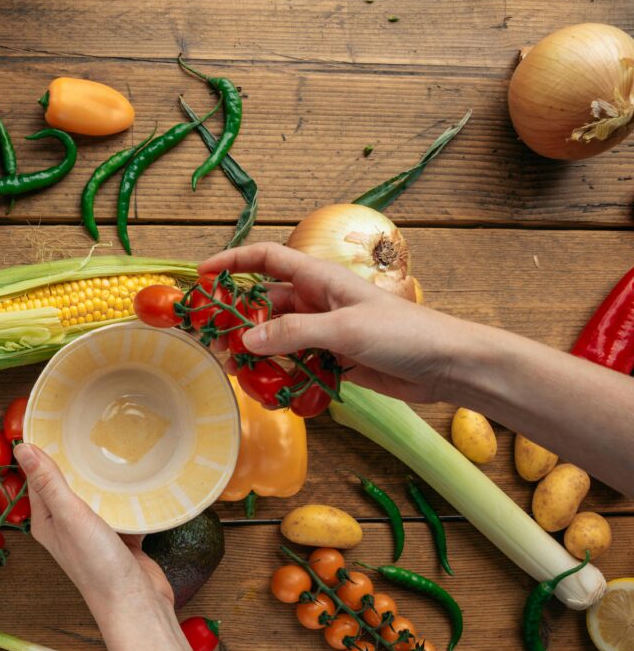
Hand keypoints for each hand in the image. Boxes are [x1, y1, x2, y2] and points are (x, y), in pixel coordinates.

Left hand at [14, 442, 173, 610]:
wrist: (136, 605)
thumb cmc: (98, 566)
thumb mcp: (70, 516)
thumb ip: (49, 482)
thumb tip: (22, 448)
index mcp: (47, 521)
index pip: (39, 477)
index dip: (43, 451)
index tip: (52, 422)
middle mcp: (67, 527)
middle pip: (69, 484)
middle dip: (77, 459)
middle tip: (87, 426)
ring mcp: (95, 534)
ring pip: (97, 496)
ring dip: (104, 478)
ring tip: (114, 447)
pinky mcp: (121, 540)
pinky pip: (122, 510)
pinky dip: (128, 497)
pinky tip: (138, 480)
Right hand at [201, 242, 473, 402]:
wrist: (448, 366)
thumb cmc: (405, 334)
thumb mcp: (345, 329)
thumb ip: (293, 334)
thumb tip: (245, 338)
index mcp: (321, 279)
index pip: (267, 259)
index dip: (233, 261)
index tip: (203, 275)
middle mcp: (318, 302)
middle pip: (265, 305)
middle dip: (238, 321)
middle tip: (214, 344)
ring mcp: (325, 332)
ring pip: (277, 339)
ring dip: (257, 354)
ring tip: (237, 372)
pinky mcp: (334, 361)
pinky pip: (296, 365)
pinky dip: (282, 377)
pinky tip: (271, 392)